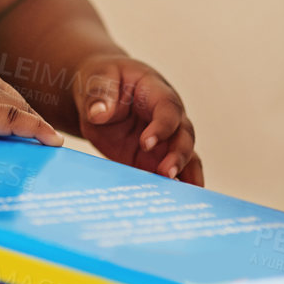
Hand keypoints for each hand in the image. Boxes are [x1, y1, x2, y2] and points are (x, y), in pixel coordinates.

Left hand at [74, 55, 202, 185]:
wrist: (99, 92)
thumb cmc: (103, 79)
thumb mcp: (98, 78)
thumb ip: (99, 94)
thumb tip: (99, 113)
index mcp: (156, 92)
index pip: (169, 109)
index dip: (162, 126)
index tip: (146, 143)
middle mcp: (167, 117)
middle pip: (184, 135)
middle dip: (179, 155)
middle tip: (165, 173)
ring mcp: (164, 140)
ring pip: (186, 157)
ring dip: (185, 174)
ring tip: (183, 196)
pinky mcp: (153, 159)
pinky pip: (169, 174)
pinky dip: (173, 188)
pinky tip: (173, 204)